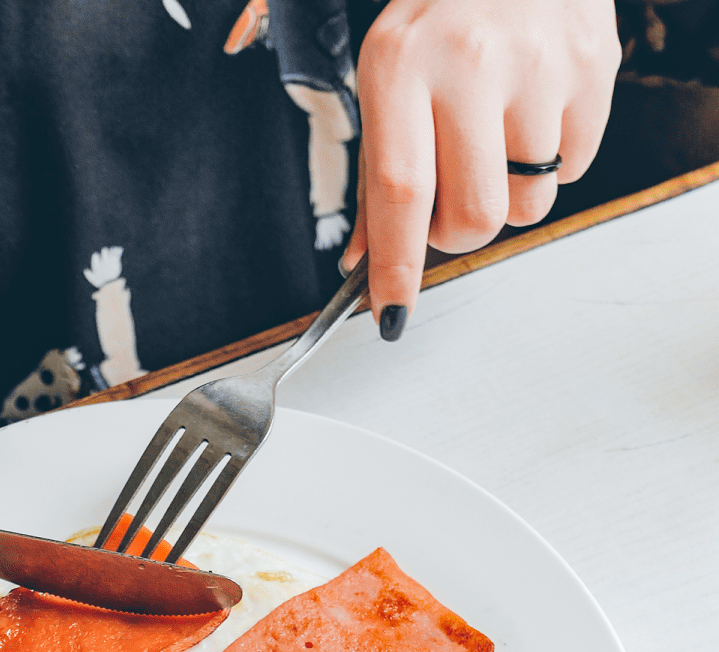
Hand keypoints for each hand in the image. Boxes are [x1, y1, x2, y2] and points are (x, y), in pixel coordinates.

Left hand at [341, 0, 621, 333]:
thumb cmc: (446, 12)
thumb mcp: (391, 74)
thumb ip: (379, 172)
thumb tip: (365, 260)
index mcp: (401, 64)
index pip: (399, 193)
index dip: (395, 268)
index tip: (391, 315)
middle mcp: (470, 62)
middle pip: (472, 219)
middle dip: (459, 231)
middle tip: (454, 190)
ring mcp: (538, 64)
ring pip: (527, 204)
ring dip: (510, 191)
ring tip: (498, 129)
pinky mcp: (592, 65)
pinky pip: (574, 168)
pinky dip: (553, 156)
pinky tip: (534, 105)